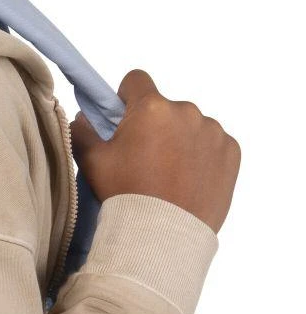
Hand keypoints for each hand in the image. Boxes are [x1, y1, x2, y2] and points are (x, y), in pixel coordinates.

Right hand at [70, 69, 239, 233]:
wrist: (163, 233)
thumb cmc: (126, 194)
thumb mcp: (93, 163)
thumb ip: (81, 132)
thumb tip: (81, 118)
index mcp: (151, 108)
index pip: (136, 80)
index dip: (125, 98)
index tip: (122, 120)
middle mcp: (187, 111)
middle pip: (164, 108)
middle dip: (154, 126)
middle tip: (143, 160)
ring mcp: (213, 131)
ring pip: (190, 126)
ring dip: (179, 141)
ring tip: (168, 175)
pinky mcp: (231, 152)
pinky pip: (213, 145)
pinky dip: (202, 157)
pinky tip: (189, 180)